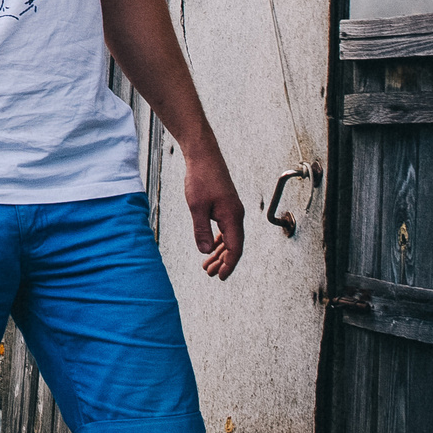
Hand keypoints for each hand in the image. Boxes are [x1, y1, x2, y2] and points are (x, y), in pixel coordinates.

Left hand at [183, 146, 244, 279]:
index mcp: (233, 216)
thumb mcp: (197, 206)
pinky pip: (226, 228)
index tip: (220, 277)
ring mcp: (232, 210)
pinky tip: (210, 246)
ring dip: (219, 252)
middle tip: (210, 274)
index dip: (228, 265)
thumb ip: (201, 230)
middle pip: (233, 245)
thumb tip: (204, 250)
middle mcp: (236, 214)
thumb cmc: (201, 177)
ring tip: (207, 265)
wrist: (204, 156)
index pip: (235, 248)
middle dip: (223, 262)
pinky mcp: (226, 205)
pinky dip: (218, 240)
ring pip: (229, 238)